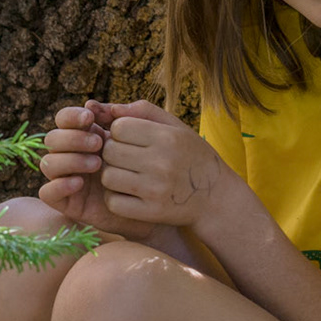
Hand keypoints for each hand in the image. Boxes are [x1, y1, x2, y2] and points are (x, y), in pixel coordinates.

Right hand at [38, 102, 154, 239]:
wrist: (156, 204)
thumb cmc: (150, 167)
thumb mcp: (143, 137)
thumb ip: (123, 117)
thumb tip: (92, 103)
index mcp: (84, 136)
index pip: (64, 119)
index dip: (71, 116)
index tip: (90, 117)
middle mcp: (71, 155)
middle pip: (52, 139)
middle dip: (72, 138)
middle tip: (99, 144)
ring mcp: (67, 178)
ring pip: (47, 163)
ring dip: (69, 160)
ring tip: (96, 164)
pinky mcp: (67, 202)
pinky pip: (47, 193)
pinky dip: (58, 185)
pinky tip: (79, 183)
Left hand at [91, 100, 232, 229]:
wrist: (216, 198)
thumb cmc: (191, 155)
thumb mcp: (175, 126)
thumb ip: (142, 111)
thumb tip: (104, 108)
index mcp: (168, 137)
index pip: (119, 128)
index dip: (119, 132)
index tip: (129, 139)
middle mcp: (162, 162)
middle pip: (110, 151)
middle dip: (112, 153)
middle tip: (125, 158)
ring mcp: (156, 189)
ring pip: (108, 177)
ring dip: (112, 175)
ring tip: (126, 175)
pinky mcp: (152, 212)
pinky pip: (113, 202)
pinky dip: (115, 198)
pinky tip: (127, 193)